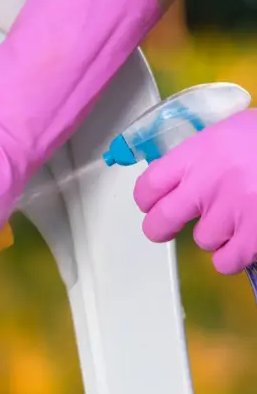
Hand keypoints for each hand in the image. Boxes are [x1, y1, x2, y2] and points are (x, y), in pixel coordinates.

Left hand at [134, 109, 256, 273]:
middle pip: (159, 222)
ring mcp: (232, 210)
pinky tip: (248, 240)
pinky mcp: (255, 234)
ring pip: (203, 240)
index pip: (147, 186)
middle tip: (170, 226)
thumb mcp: (234, 131)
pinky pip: (226, 261)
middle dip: (162, 227)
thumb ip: (204, 156)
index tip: (153, 203)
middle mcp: (207, 182)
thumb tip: (179, 179)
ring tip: (242, 215)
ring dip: (218, 233)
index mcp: (198, 152)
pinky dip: (235, 255)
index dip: (148, 199)